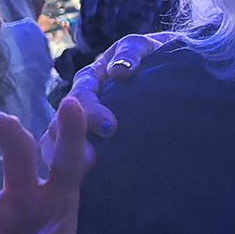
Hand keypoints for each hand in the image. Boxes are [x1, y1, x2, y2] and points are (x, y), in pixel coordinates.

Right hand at [39, 31, 176, 167]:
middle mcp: (81, 104)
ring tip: (85, 176)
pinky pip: (78, 160)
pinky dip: (77, 172)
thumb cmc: (157, 55)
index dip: (90, 113)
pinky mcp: (96, 146)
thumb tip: (119, 71)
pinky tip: (89, 187)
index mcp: (90, 79)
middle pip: (61, 126)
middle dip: (72, 144)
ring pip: (58, 146)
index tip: (110, 128)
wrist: (176, 70)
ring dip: (67, 160)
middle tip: (92, 162)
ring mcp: (84, 126)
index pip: (79, 97)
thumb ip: (132, 53)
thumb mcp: (146, 47)